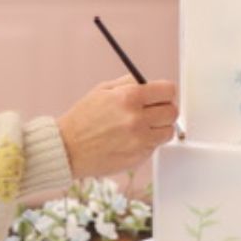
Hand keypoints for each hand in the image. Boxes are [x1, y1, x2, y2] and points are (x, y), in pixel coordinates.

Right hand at [57, 75, 177, 177]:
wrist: (67, 149)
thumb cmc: (82, 120)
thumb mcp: (103, 90)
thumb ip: (130, 83)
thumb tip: (150, 83)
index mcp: (129, 97)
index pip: (168, 90)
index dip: (166, 92)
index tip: (163, 95)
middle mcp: (137, 119)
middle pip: (173, 112)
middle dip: (165, 109)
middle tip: (155, 111)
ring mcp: (139, 140)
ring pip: (168, 131)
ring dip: (160, 128)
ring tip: (144, 126)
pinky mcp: (138, 157)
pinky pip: (155, 147)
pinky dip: (149, 142)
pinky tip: (132, 139)